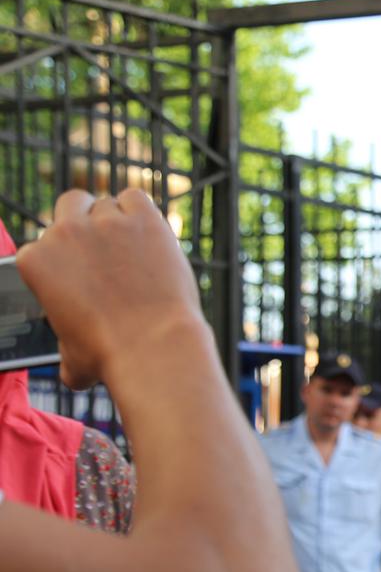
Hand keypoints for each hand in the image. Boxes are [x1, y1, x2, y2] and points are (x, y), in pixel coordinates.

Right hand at [17, 188, 207, 390]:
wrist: (154, 346)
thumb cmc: (111, 357)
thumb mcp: (72, 361)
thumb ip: (64, 352)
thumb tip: (70, 372)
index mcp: (35, 261)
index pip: (43, 246)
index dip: (66, 257)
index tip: (84, 269)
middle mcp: (64, 234)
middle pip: (69, 207)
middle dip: (84, 222)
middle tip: (106, 247)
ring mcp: (104, 223)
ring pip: (105, 203)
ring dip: (117, 219)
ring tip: (134, 247)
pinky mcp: (143, 219)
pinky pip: (135, 198)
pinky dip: (140, 210)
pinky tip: (150, 231)